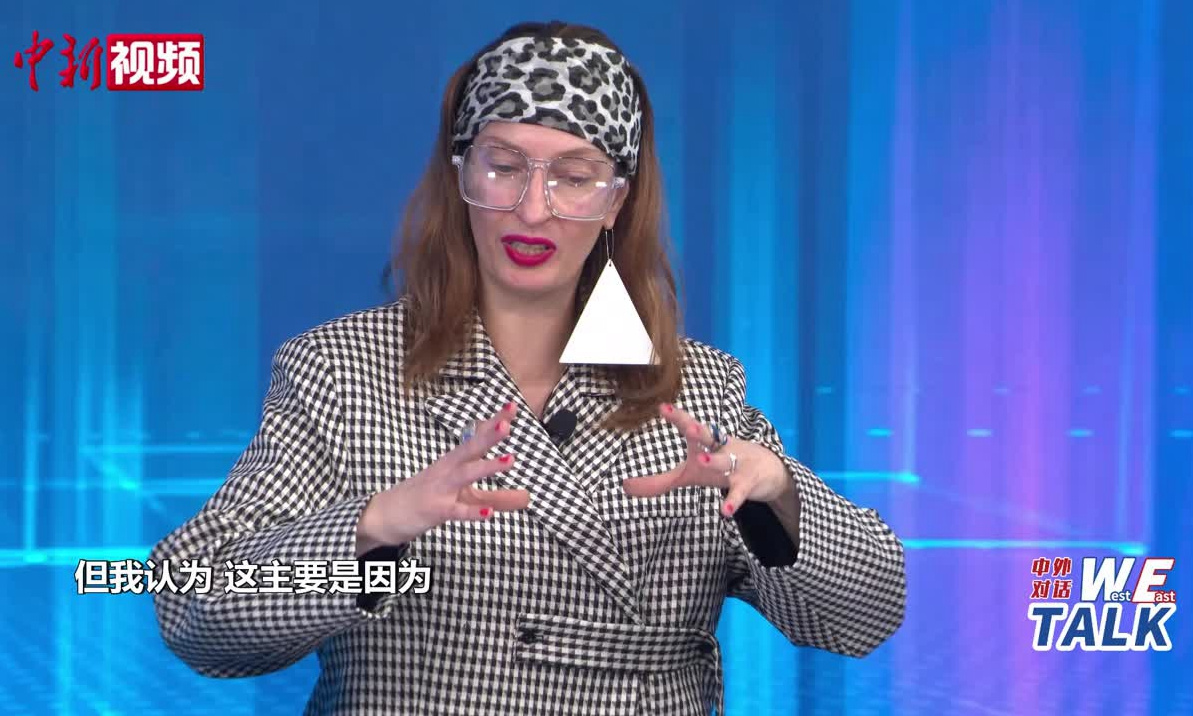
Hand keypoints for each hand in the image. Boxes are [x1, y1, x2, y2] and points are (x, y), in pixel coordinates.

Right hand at [355, 401, 529, 554]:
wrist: (386, 516)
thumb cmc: (428, 499)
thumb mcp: (466, 497)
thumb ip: (498, 497)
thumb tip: (529, 496)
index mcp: (455, 461)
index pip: (476, 438)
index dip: (494, 422)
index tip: (512, 406)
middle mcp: (448, 469)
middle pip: (470, 448)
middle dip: (489, 435)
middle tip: (508, 423)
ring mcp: (440, 488)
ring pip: (465, 475)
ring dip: (487, 466)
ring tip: (511, 460)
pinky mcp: (435, 510)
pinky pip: (455, 511)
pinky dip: (471, 511)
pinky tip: (488, 513)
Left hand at [621, 403, 792, 517]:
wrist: (766, 472)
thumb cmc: (719, 468)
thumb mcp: (689, 475)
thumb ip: (658, 482)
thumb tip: (624, 486)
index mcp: (705, 443)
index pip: (689, 426)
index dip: (677, 416)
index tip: (662, 407)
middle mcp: (720, 448)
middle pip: (709, 436)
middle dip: (698, 430)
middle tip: (687, 426)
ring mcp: (736, 464)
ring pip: (725, 461)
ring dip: (714, 460)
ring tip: (701, 461)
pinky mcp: (748, 483)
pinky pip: (739, 492)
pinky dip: (732, 501)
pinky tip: (724, 511)